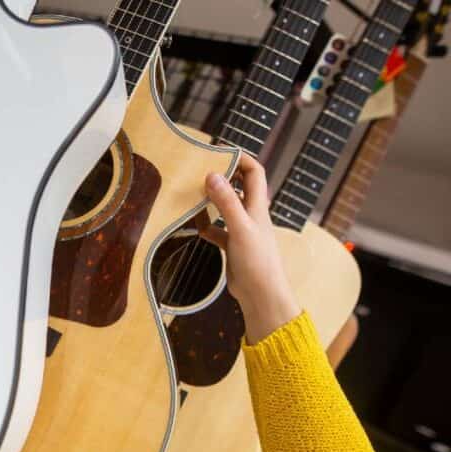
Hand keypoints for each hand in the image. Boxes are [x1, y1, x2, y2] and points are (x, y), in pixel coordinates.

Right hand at [199, 153, 299, 344]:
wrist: (262, 295)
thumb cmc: (257, 261)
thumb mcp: (240, 227)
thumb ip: (227, 202)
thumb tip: (212, 175)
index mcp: (258, 207)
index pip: (254, 172)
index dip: (241, 158)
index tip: (220, 151)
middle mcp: (252, 215)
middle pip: (241, 186)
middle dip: (224, 175)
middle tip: (202, 169)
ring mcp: (243, 230)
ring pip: (227, 208)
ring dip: (213, 200)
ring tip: (194, 193)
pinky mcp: (234, 246)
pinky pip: (218, 230)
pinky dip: (207, 226)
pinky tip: (196, 227)